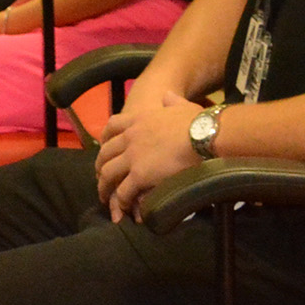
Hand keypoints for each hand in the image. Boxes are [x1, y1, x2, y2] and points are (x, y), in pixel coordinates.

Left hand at [95, 90, 205, 220]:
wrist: (203, 135)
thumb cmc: (199, 122)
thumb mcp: (181, 105)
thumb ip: (172, 101)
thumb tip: (168, 96)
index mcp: (138, 119)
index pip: (111, 126)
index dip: (105, 139)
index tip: (103, 147)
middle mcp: (129, 137)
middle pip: (105, 153)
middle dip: (100, 167)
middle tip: (101, 178)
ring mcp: (132, 156)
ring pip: (108, 174)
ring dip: (105, 188)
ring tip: (106, 199)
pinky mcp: (140, 175)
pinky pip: (124, 191)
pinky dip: (121, 201)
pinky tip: (123, 208)